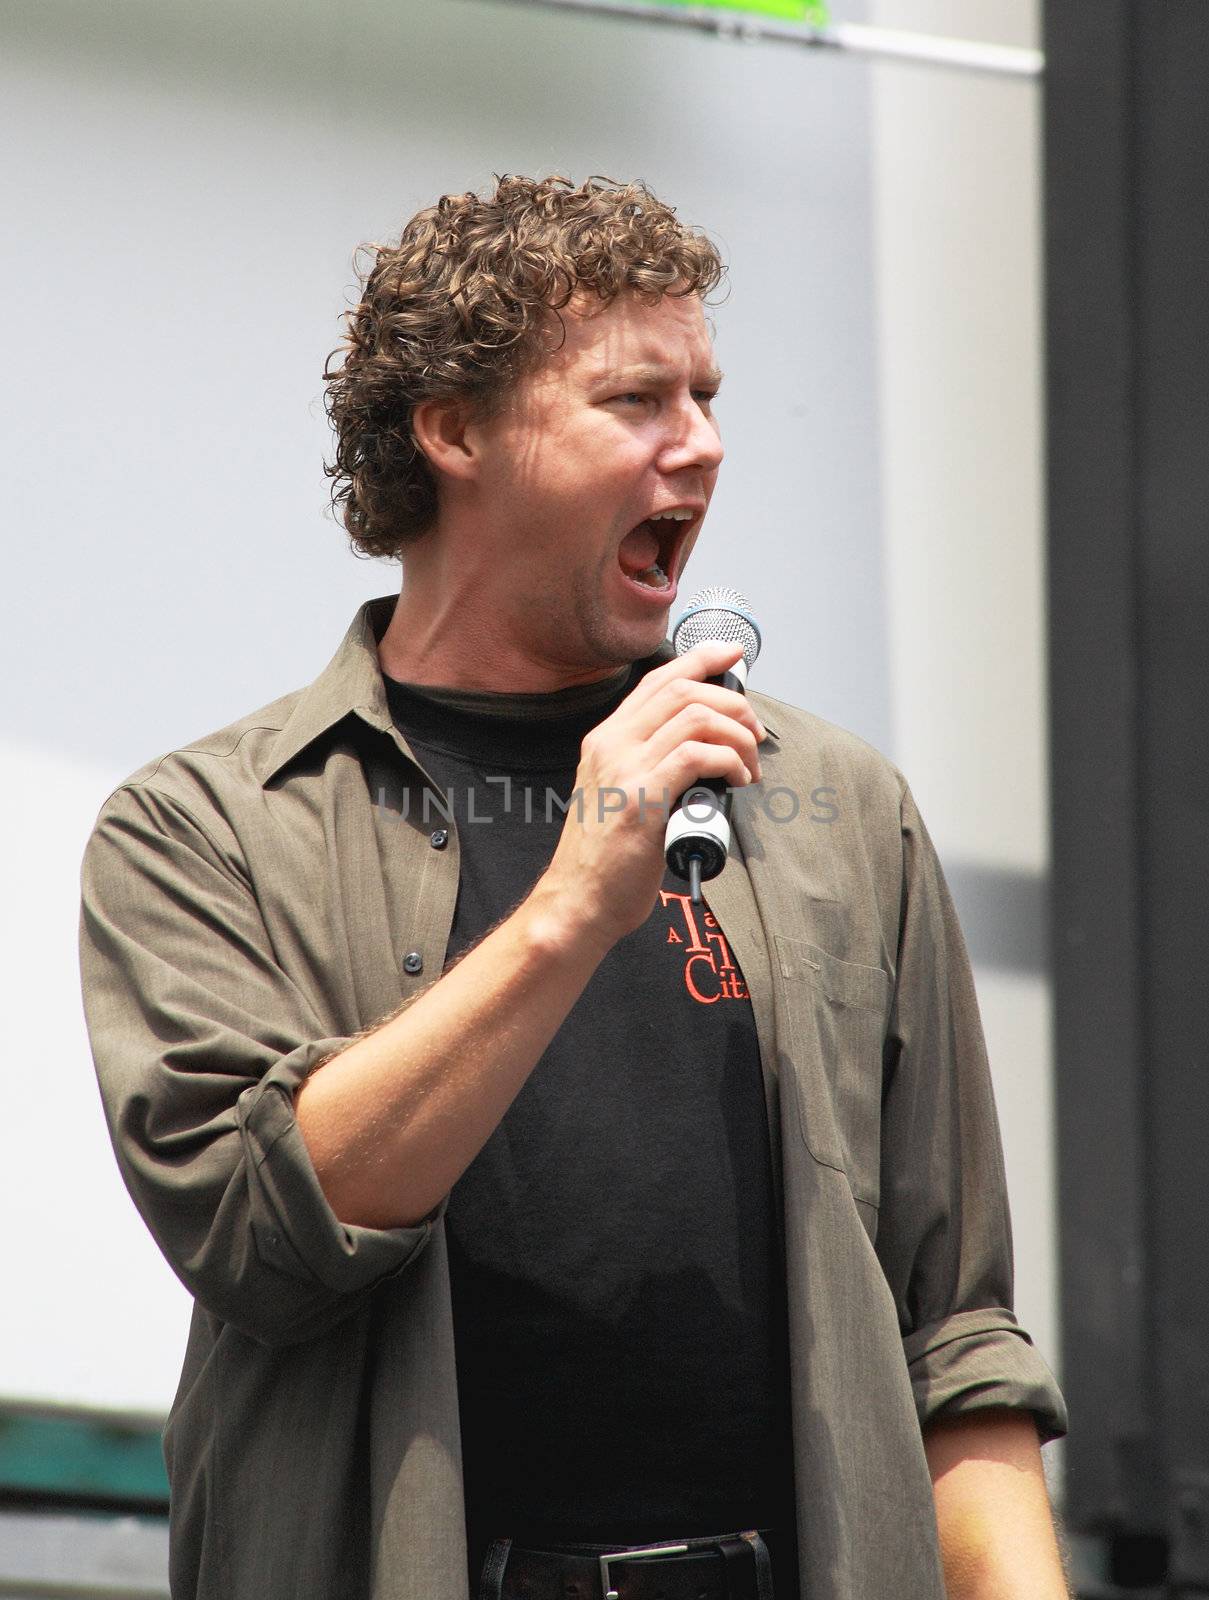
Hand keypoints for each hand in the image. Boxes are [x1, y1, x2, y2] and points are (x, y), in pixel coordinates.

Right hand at [537, 641, 765, 950]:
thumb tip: (704, 750)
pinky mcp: (642, 799)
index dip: (701, 659)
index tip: (733, 656)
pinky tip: (739, 781)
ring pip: (696, 717)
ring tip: (750, 764)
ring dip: (738, 735)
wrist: (578, 902)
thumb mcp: (620, 795)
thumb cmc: (606, 859)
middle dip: (732, 702)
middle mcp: (611, 744)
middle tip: (754, 731)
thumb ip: (649, 765)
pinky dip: (730, 761)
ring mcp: (624, 769)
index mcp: (605, 739)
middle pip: (682, 690)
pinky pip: (698, 756)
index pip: (658, 681)